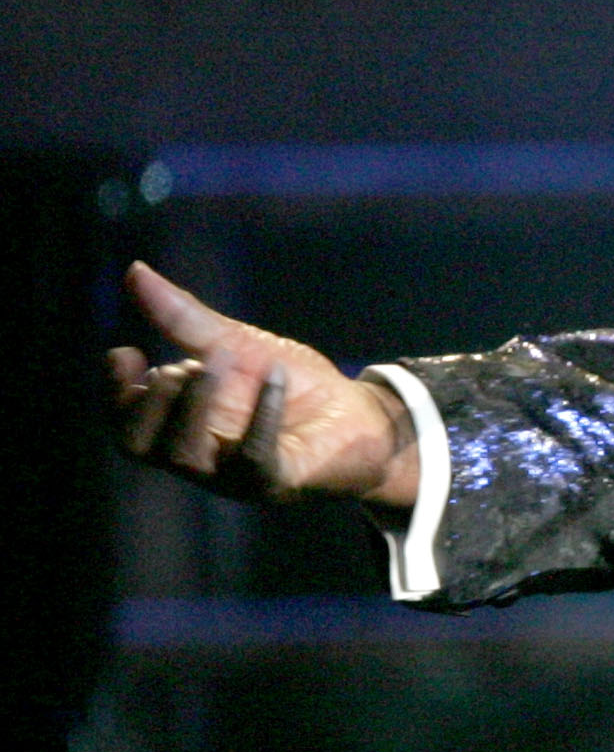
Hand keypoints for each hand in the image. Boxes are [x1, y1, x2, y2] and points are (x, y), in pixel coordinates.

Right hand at [107, 262, 420, 506]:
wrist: (361, 414)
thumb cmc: (293, 383)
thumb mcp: (236, 344)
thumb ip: (184, 319)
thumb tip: (134, 271)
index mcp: (179, 424)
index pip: (124, 422)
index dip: (114, 392)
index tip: (125, 352)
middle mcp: (197, 454)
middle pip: (139, 444)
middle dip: (151, 400)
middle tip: (181, 364)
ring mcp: (232, 474)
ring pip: (184, 455)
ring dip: (195, 404)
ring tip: (218, 360)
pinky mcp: (274, 480)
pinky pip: (253, 458)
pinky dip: (259, 417)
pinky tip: (274, 377)